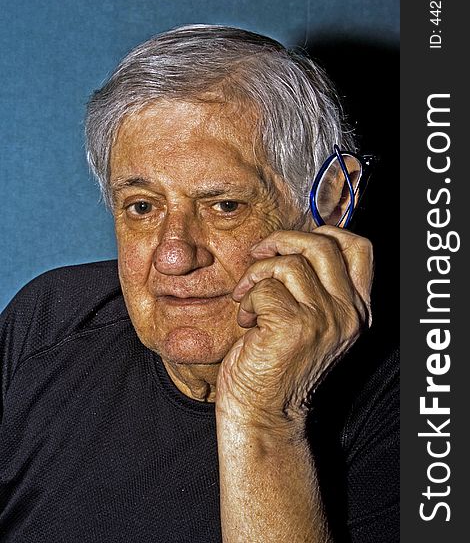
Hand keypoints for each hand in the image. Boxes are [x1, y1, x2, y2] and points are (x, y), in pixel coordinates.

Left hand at [216, 225, 373, 430]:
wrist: (264, 414)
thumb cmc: (279, 364)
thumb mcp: (313, 323)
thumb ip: (315, 286)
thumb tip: (292, 242)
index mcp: (357, 309)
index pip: (359, 248)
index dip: (323, 232)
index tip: (290, 244)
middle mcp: (348, 313)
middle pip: (322, 244)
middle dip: (281, 241)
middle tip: (258, 256)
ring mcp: (325, 320)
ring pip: (287, 264)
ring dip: (256, 276)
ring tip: (247, 300)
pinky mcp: (295, 327)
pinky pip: (265, 287)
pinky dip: (247, 298)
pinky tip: (247, 320)